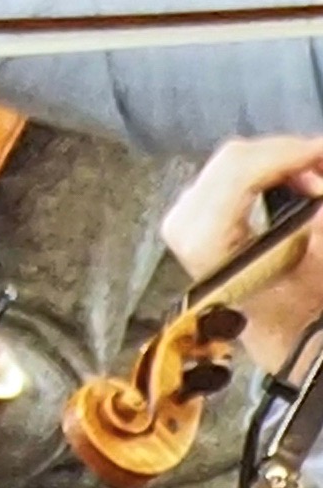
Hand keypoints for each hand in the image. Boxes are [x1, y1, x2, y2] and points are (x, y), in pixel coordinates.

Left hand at [163, 136, 322, 378]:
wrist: (274, 342)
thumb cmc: (298, 315)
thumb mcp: (316, 270)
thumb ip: (316, 223)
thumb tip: (317, 171)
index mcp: (206, 240)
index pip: (240, 171)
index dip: (286, 153)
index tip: (321, 148)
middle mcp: (183, 223)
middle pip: (234, 159)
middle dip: (286, 153)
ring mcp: (182, 217)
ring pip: (231, 162)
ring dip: (278, 161)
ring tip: (317, 172)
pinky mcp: (191, 215)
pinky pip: (227, 175)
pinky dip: (264, 171)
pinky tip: (296, 179)